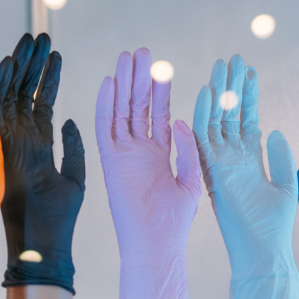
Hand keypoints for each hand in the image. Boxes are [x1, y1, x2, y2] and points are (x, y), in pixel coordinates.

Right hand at [0, 33, 84, 293]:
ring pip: (13, 93)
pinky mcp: (2, 146)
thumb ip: (75, 146)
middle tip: (40, 34)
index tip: (54, 51)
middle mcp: (20, 138)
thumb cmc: (60, 217)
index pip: (41, 100)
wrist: (43, 243)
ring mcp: (9, 140)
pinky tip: (11, 59)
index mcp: (38, 144)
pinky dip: (4, 84)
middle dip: (33, 61)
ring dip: (22, 65)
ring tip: (31, 38)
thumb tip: (72, 120)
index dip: (47, 76)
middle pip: (25, 91)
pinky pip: (0, 109)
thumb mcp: (76, 176)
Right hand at [95, 48, 199, 298]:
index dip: (159, 90)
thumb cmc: (176, 222)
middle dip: (140, 79)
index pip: (158, 114)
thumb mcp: (193, 179)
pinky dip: (106, 105)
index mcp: (160, 154)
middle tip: (143, 52)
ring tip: (127, 57)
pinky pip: (106, 128)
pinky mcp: (111, 162)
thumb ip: (188, 149)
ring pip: (121, 112)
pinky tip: (109, 82)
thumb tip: (181, 119)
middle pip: (137, 107)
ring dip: (123, 84)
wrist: (157, 246)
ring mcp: (124, 155)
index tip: (161, 67)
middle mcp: (140, 151)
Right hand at [192, 55, 298, 298]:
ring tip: (221, 64)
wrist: (262, 253)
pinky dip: (202, 115)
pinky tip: (204, 91)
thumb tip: (275, 129)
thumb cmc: (274, 228)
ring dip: (217, 93)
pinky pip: (203, 139)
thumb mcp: (286, 186)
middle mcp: (232, 159)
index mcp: (250, 160)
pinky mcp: (214, 172)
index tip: (249, 71)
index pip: (247, 119)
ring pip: (216, 121)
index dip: (248, 95)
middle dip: (231, 86)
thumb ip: (280, 158)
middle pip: (229, 114)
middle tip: (232, 58)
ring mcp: (221, 164)